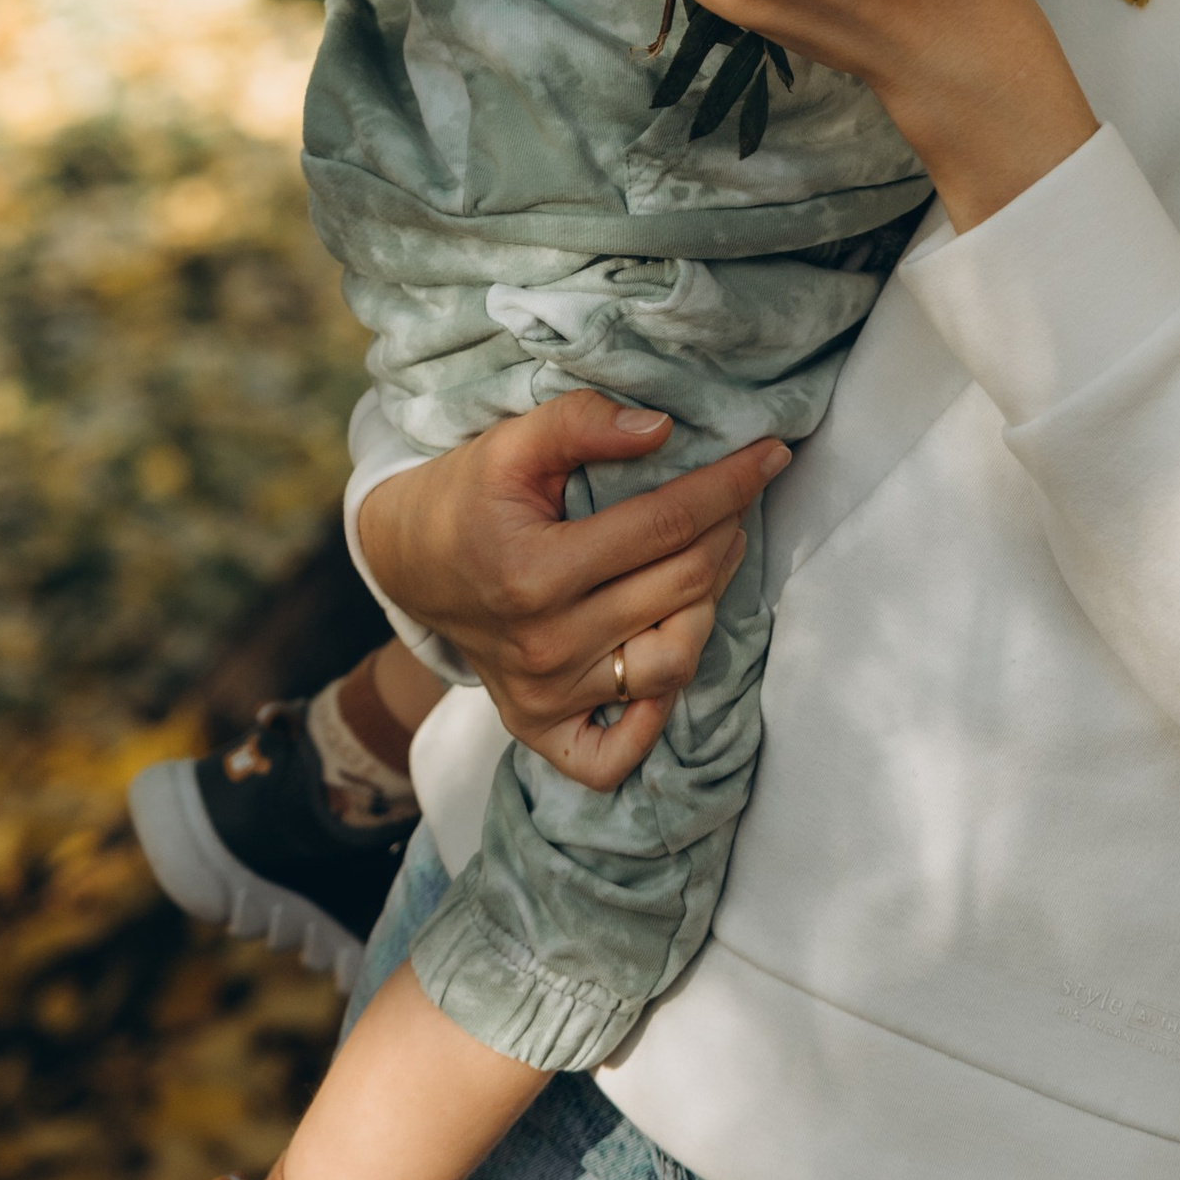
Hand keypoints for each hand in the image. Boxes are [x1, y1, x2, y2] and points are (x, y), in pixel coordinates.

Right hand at [359, 392, 788, 789]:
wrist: (409, 559)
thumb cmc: (470, 494)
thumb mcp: (512, 443)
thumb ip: (582, 423)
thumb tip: (663, 429)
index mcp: (534, 572)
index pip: (665, 526)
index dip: (729, 486)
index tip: (770, 454)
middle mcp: (543, 645)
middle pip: (680, 588)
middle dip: (726, 532)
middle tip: (736, 500)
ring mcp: (543, 695)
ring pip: (671, 663)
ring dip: (707, 606)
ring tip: (708, 561)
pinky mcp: (539, 727)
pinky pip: (613, 756)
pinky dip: (652, 720)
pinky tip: (667, 659)